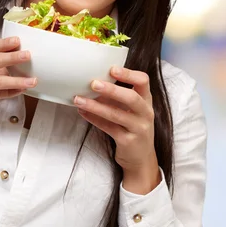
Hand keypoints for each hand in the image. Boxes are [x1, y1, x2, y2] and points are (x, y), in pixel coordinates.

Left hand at [74, 66, 158, 187]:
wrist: (140, 158)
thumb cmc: (132, 127)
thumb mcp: (132, 110)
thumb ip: (118, 96)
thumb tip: (93, 81)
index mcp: (146, 100)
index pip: (143, 81)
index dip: (128, 74)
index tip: (112, 68)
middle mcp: (145, 113)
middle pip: (131, 98)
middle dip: (111, 90)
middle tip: (93, 83)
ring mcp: (138, 128)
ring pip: (116, 114)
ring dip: (95, 106)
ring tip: (78, 99)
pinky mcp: (128, 141)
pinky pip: (109, 128)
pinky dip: (93, 119)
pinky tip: (82, 112)